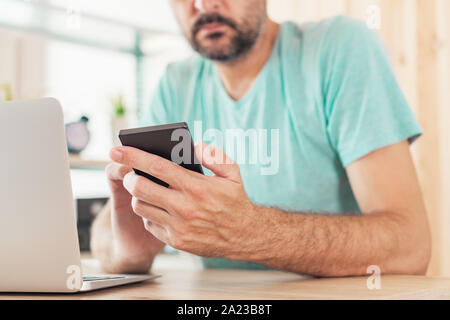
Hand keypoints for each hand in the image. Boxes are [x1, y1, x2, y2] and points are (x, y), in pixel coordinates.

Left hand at [109, 143, 262, 259]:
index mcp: (196, 186)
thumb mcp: (232, 172)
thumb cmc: (236, 201)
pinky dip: (149, 213)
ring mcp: (179, 226)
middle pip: (140, 188)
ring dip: (138, 196)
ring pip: (141, 207)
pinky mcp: (176, 241)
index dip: (133, 155)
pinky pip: (150, 224)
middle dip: (129, 177)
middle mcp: (185, 207)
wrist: (244, 236)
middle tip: (130, 173)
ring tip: (145, 190)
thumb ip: (213, 155)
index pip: (156, 166)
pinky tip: (159, 208)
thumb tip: (193, 145)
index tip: (117, 148)